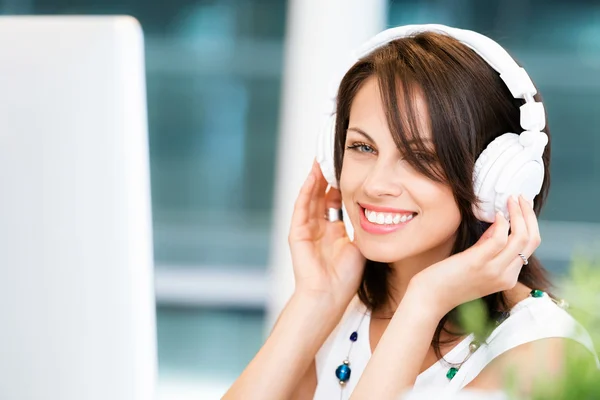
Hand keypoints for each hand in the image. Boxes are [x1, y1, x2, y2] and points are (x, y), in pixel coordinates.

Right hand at [288, 160, 365, 310]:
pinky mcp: (297, 233)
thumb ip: (362, 227)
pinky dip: (306, 191)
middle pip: (320, 195)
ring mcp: (306, 230)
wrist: (329, 296)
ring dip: (315, 179)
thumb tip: (377, 210)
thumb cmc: (346, 278)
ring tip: (321, 160)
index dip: (340, 185)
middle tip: (332, 157)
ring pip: (310, 198)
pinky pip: (301, 207)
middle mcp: (318, 228)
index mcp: (333, 232)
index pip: (335, 202)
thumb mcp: (359, 245)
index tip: (348, 168)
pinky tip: (312, 177)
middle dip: (326, 177)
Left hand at [411, 195, 540, 317]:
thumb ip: (489, 246)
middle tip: (521, 198)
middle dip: (528, 215)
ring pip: (521, 237)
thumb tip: (500, 223)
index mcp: (508, 278)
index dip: (529, 223)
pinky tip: (496, 213)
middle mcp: (506, 276)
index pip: (530, 247)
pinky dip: (502, 223)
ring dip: (518, 214)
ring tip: (511, 199)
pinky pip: (499, 238)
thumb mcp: (477, 263)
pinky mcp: (478, 263)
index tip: (521, 207)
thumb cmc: (449, 280)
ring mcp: (494, 271)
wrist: (430, 298)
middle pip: (531, 240)